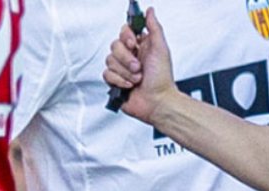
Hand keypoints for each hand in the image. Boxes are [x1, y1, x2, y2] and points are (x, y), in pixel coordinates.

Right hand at [102, 8, 176, 124]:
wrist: (158, 102)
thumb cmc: (162, 79)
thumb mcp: (161, 48)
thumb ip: (154, 27)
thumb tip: (149, 11)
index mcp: (140, 46)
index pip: (124, 32)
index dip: (127, 38)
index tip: (135, 45)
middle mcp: (130, 56)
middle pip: (115, 46)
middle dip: (127, 59)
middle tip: (139, 67)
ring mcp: (122, 69)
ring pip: (109, 60)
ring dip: (125, 72)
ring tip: (137, 79)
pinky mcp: (115, 81)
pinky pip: (107, 74)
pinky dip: (119, 80)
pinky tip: (129, 86)